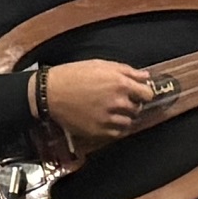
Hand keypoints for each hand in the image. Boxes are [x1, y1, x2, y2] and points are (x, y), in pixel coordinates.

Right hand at [33, 58, 158, 157]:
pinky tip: (106, 120)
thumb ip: (127, 71)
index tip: (137, 94)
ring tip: (111, 111)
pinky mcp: (98, 131)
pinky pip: (117, 133)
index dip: (143, 93)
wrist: (50, 92)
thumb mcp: (100, 65)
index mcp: (120, 83)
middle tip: (119, 101)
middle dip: (131, 104)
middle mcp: (117, 102)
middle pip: (137, 108)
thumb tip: (145, 76)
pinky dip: (115, 128)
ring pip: (128, 122)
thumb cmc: (73, 75)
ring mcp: (108, 118)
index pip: (147, 94)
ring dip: (124, 117)